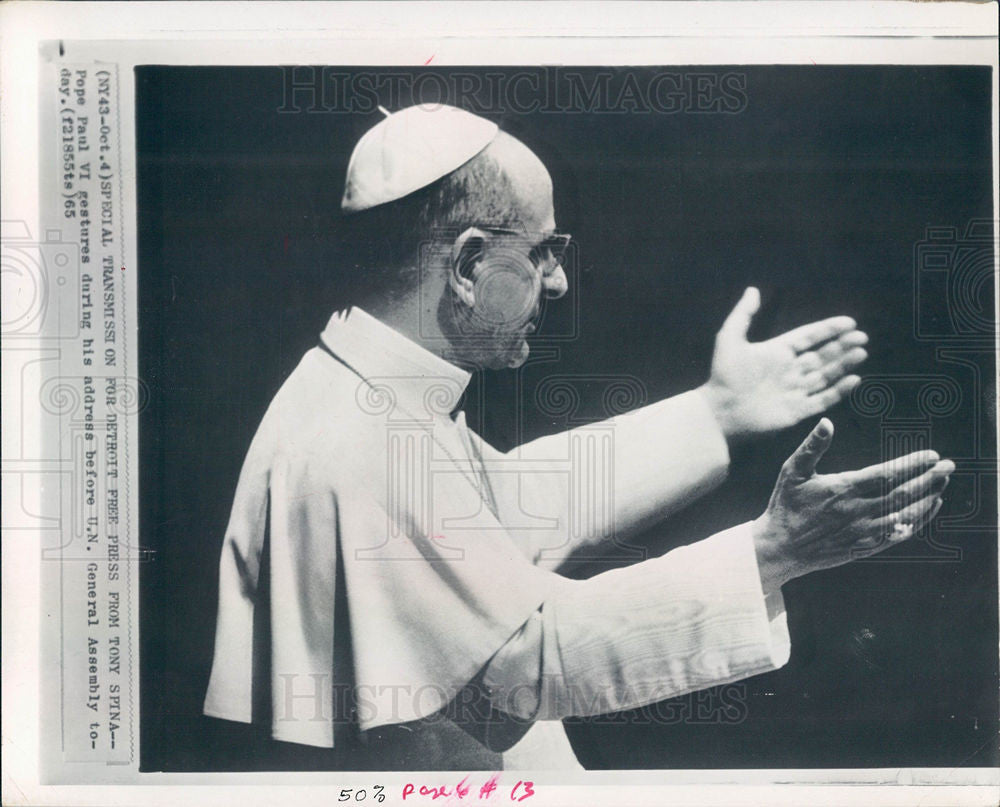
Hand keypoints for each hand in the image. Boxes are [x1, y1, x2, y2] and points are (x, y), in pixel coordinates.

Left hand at [701, 287, 867, 441]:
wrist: (719, 412)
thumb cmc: (722, 376)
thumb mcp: (729, 339)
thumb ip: (743, 314)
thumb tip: (753, 289)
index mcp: (777, 352)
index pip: (808, 337)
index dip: (828, 329)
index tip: (849, 322)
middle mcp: (789, 370)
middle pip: (822, 356)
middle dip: (842, 346)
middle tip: (861, 337)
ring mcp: (794, 391)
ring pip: (825, 375)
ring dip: (843, 365)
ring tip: (860, 353)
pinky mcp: (797, 411)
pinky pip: (823, 399)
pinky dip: (839, 390)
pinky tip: (854, 379)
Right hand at [753, 418, 953, 589]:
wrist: (780, 548)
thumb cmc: (785, 506)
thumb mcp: (792, 471)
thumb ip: (812, 446)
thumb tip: (826, 422)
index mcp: (842, 489)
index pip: (886, 474)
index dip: (912, 464)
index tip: (931, 455)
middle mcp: (857, 511)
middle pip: (903, 493)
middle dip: (929, 479)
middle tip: (950, 466)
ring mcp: (863, 531)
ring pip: (905, 514)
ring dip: (928, 499)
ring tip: (944, 484)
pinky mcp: (864, 547)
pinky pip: (898, 534)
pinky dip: (918, 521)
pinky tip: (929, 509)